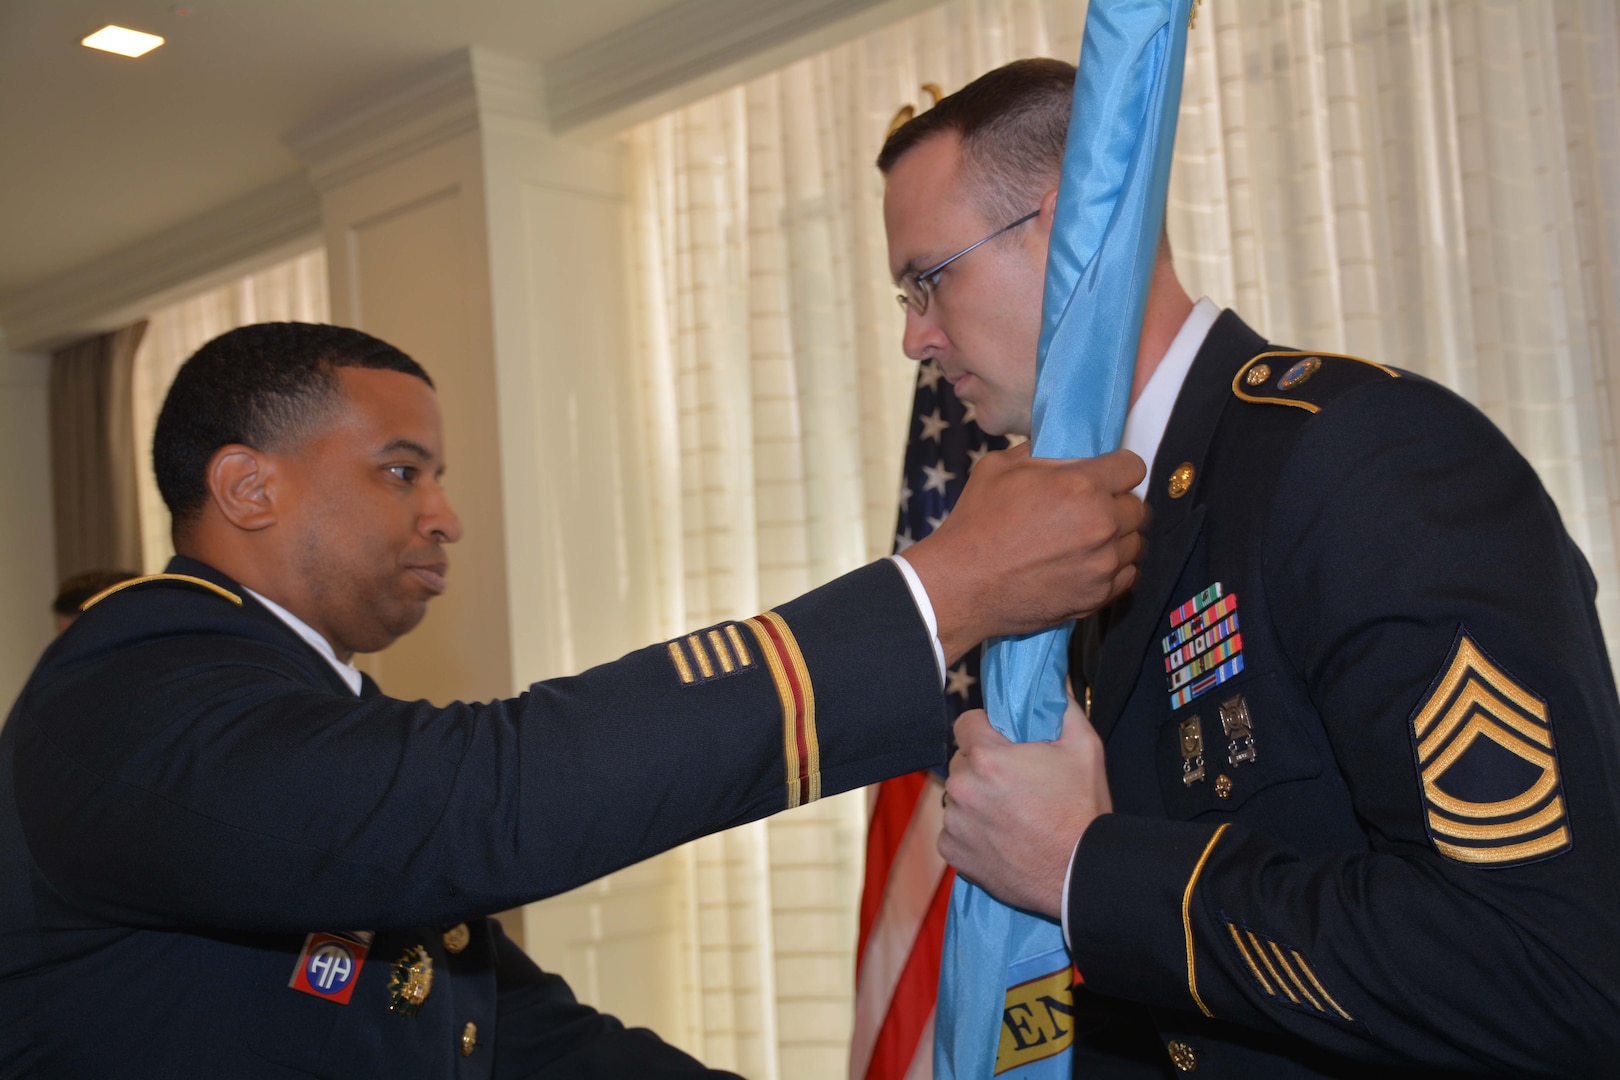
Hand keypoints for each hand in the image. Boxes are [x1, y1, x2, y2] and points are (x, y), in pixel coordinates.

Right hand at [904, 443, 1144, 664]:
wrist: (962, 584)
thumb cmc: (976, 522)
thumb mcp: (998, 467)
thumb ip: (1039, 452)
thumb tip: (1057, 447)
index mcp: (1082, 486)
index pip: (1133, 467)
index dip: (1117, 469)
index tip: (1103, 476)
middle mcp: (1101, 524)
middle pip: (1137, 506)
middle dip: (1117, 503)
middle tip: (1089, 510)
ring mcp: (1103, 564)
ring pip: (1135, 542)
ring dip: (1117, 538)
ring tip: (1087, 539)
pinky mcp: (1098, 595)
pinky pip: (1128, 574)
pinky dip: (1113, 568)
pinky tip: (1087, 563)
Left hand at [939, 691, 1110, 918]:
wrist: (1079, 874)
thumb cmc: (1083, 810)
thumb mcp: (1084, 747)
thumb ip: (1062, 706)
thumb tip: (1051, 679)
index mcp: (987, 757)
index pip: (965, 722)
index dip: (985, 728)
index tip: (1002, 740)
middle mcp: (963, 787)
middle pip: (961, 761)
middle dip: (982, 766)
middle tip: (1013, 781)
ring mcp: (955, 822)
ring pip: (957, 796)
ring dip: (975, 799)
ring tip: (1010, 813)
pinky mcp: (954, 852)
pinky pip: (953, 830)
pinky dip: (970, 832)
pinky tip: (1000, 836)